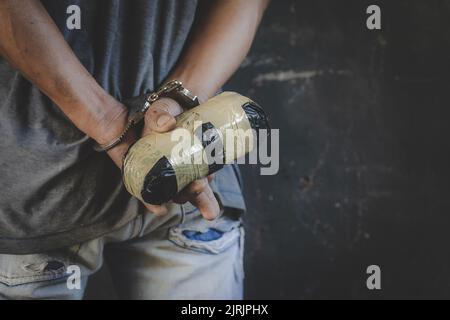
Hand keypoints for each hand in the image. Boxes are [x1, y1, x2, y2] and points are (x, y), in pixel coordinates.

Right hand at [141, 97, 220, 219]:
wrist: (186, 104)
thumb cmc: (167, 109)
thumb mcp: (159, 110)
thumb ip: (158, 115)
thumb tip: (167, 124)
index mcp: (146, 163)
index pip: (145, 188)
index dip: (151, 201)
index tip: (160, 210)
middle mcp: (163, 171)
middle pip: (172, 191)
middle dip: (186, 194)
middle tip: (198, 186)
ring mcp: (182, 169)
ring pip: (189, 189)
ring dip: (202, 199)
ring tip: (211, 210)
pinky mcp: (198, 165)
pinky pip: (203, 178)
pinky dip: (210, 182)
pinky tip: (214, 178)